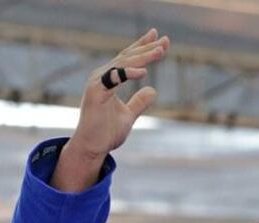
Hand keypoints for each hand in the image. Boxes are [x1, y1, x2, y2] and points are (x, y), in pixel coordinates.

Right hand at [67, 28, 168, 159]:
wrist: (92, 147)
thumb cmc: (106, 132)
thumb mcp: (129, 115)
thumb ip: (139, 102)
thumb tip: (153, 90)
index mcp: (109, 79)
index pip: (129, 59)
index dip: (144, 47)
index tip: (160, 38)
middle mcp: (102, 76)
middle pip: (128, 57)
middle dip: (147, 48)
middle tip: (165, 40)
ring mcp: (97, 83)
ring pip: (122, 64)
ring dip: (142, 57)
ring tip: (160, 51)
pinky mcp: (95, 93)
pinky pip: (112, 79)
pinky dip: (127, 73)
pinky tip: (143, 72)